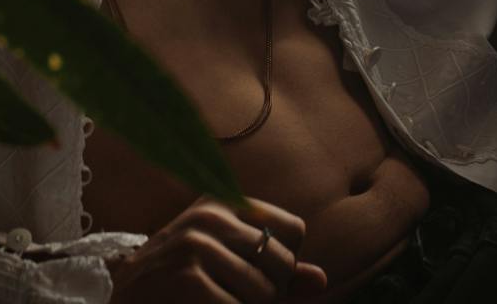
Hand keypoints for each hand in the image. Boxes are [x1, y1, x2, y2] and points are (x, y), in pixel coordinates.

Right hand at [106, 195, 328, 301]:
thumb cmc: (175, 290)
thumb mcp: (226, 268)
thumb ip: (276, 273)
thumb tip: (321, 281)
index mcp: (221, 202)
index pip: (293, 230)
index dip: (280, 265)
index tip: (245, 274)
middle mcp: (209, 216)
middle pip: (283, 264)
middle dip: (266, 295)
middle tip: (223, 297)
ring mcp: (196, 246)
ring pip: (266, 294)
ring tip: (210, 303)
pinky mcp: (187, 278)